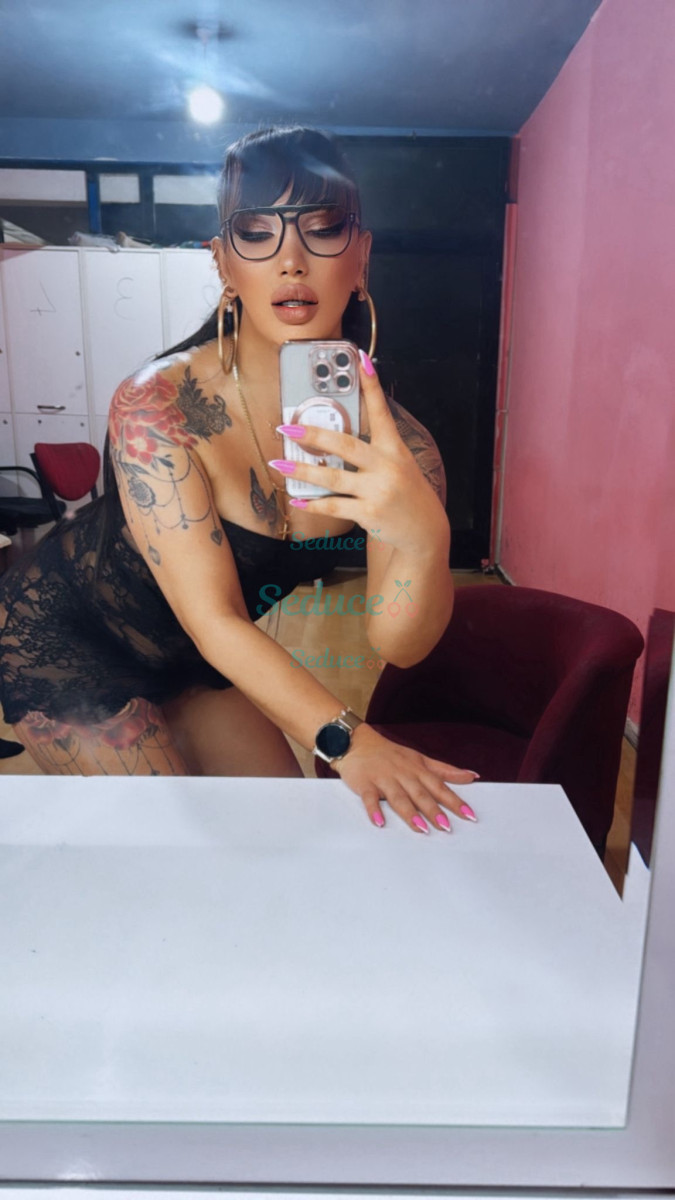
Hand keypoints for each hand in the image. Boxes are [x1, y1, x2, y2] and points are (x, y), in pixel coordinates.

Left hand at [271, 351, 444, 553]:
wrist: (424, 529)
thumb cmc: (406, 493)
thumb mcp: (399, 464)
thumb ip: (374, 450)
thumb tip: (337, 437)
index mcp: (395, 449)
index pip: (381, 412)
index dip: (371, 386)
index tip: (361, 360)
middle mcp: (387, 467)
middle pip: (346, 445)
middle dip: (314, 435)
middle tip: (288, 428)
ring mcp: (377, 491)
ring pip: (332, 477)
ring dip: (302, 470)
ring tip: (278, 464)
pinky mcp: (369, 513)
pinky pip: (334, 506)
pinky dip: (313, 504)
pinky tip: (296, 499)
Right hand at [333, 723, 478, 833]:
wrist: (358, 742)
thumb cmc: (391, 754)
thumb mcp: (421, 759)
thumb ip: (446, 770)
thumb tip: (472, 776)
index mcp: (418, 770)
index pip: (439, 786)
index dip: (454, 801)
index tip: (469, 815)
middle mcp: (403, 774)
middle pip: (421, 794)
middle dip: (434, 810)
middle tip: (446, 827)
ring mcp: (384, 779)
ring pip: (398, 797)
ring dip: (409, 813)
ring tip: (421, 829)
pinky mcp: (365, 783)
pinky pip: (369, 798)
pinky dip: (373, 809)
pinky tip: (379, 821)